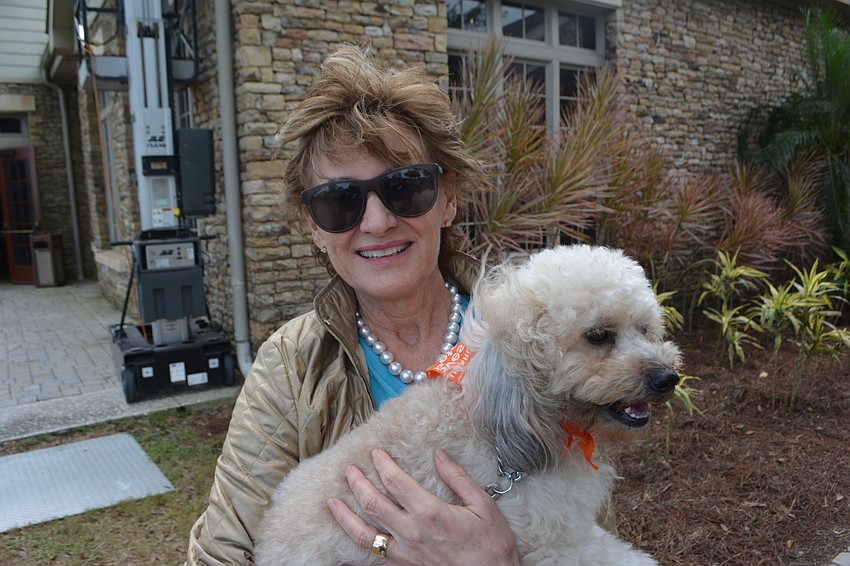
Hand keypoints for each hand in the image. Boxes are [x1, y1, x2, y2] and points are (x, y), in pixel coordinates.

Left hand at [327, 448, 520, 565]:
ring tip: (332, 502)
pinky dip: (353, 558)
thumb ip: (459, 479)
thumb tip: (440, 456)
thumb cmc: (492, 546)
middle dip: (357, 483)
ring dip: (345, 516)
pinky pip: (373, 561)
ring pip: (365, 533)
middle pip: (373, 503)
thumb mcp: (484, 506)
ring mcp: (405, 553)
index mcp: (429, 512)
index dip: (382, 464)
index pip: (395, 481)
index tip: (375, 453)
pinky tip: (339, 557)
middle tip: (348, 469)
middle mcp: (411, 532)